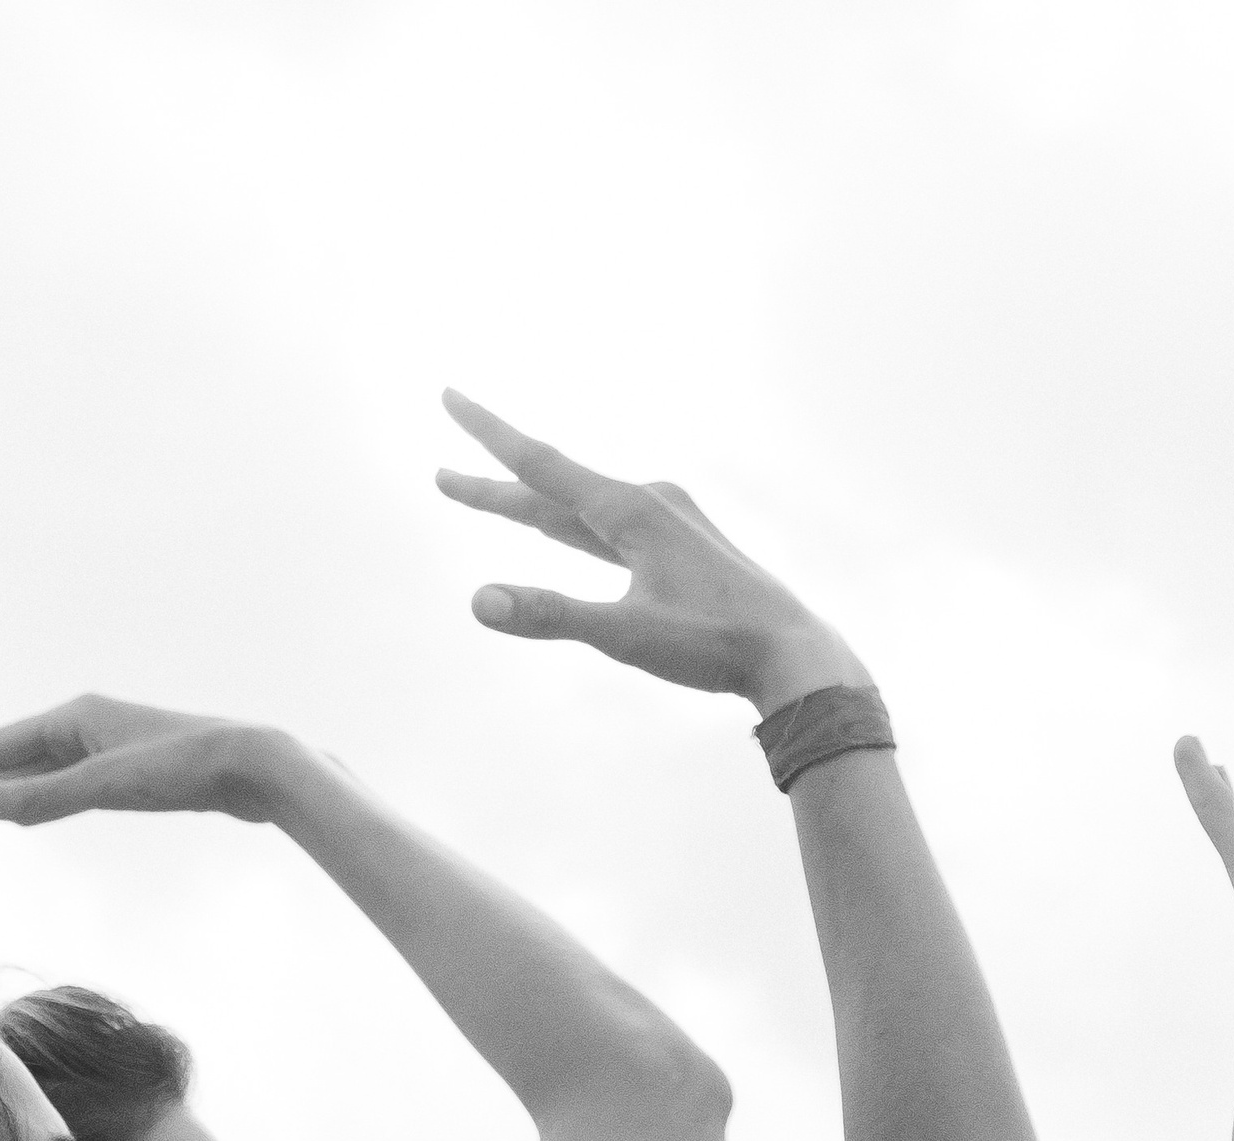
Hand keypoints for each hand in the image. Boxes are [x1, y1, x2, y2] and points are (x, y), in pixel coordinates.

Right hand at [0, 696, 293, 837]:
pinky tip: (32, 812)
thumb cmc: (181, 767)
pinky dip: (41, 800)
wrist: (253, 766)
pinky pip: (69, 787)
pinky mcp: (133, 774)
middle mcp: (87, 726)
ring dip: (3, 798)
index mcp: (75, 717)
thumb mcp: (103, 784)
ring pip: (41, 777)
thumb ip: (39, 796)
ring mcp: (109, 748)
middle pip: (14, 764)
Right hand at [437, 390, 870, 714]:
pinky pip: (610, 527)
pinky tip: (576, 529)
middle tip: (442, 474)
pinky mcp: (680, 545)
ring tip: (492, 497)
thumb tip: (479, 600)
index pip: (540, 466)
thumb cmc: (711, 644)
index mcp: (629, 511)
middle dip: (495, 485)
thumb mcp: (624, 635)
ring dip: (534, 506)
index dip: (488, 436)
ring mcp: (667, 520)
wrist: (790, 650)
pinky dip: (577, 524)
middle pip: (553, 488)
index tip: (451, 397)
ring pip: (581, 510)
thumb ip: (549, 615)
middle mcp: (647, 502)